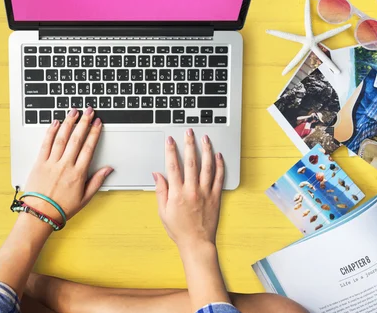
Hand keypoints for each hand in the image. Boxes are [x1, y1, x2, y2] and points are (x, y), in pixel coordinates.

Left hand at [23, 107, 112, 222]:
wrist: (39, 214)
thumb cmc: (61, 209)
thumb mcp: (85, 198)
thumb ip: (97, 181)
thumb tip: (108, 169)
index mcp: (78, 174)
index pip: (89, 148)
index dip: (94, 133)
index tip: (97, 123)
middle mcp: (65, 165)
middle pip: (77, 139)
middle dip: (84, 122)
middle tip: (89, 110)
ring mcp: (51, 163)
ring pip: (62, 138)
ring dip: (69, 122)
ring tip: (74, 111)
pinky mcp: (39, 163)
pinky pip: (46, 143)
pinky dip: (51, 131)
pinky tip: (56, 122)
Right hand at [154, 130, 229, 310]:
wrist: (197, 243)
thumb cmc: (179, 230)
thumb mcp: (163, 211)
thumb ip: (161, 191)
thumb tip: (157, 174)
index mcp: (177, 193)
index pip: (173, 166)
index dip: (171, 151)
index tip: (170, 140)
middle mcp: (192, 190)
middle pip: (191, 162)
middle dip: (189, 144)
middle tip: (189, 132)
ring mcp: (205, 193)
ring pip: (207, 166)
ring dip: (206, 150)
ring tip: (205, 138)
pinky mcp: (216, 197)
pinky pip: (219, 178)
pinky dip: (219, 165)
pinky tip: (218, 155)